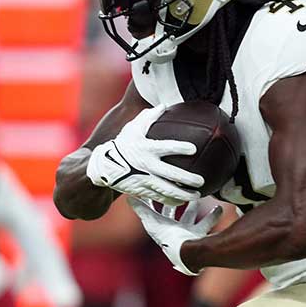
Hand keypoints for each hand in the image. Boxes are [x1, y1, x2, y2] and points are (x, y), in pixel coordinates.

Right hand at [87, 107, 203, 206]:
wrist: (104, 165)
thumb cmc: (123, 144)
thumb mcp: (133, 128)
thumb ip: (149, 117)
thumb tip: (164, 105)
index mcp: (147, 148)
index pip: (166, 147)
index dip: (180, 148)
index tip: (193, 149)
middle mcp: (147, 165)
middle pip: (171, 174)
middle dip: (187, 178)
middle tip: (200, 181)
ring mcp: (145, 180)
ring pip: (167, 190)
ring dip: (183, 194)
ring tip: (197, 195)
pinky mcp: (142, 191)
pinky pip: (159, 198)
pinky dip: (172, 201)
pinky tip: (183, 202)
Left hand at [130, 198, 222, 275]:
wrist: (185, 253)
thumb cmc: (167, 237)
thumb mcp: (151, 220)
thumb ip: (141, 209)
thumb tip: (128, 196)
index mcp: (161, 227)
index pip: (156, 212)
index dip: (156, 202)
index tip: (157, 189)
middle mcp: (174, 231)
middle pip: (174, 215)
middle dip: (177, 204)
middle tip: (180, 192)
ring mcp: (187, 234)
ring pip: (191, 218)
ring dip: (195, 209)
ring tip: (200, 197)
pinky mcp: (199, 236)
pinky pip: (207, 224)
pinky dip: (213, 216)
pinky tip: (219, 207)